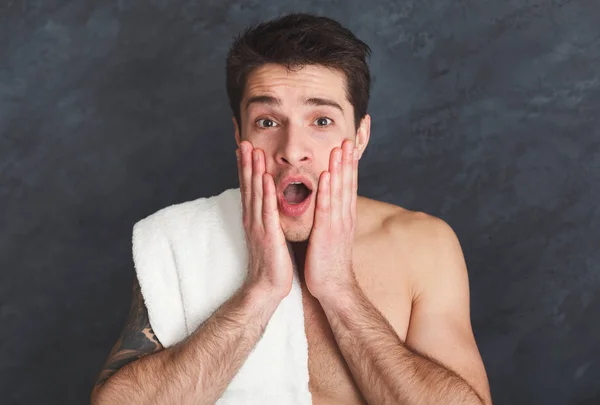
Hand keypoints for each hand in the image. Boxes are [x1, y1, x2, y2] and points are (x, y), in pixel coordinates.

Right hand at [236, 141, 293, 299]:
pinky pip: (267, 210)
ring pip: (255, 193)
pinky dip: (265, 192)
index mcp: (253, 219)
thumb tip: (267, 206)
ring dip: (253, 171)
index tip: (244, 150)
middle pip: (248, 186)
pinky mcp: (268, 235)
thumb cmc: (270, 264)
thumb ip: (266, 220)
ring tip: (252, 150)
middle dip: (246, 163)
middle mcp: (253, 219)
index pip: (248, 189)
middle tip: (243, 141)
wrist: (266, 287)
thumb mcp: (268, 236)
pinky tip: (265, 177)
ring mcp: (258, 226)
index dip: (245, 168)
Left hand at [304, 139, 358, 301]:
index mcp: (344, 216)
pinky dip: (328, 191)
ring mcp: (338, 225)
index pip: (348, 185)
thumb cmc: (328, 261)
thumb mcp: (332, 233)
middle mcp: (344, 217)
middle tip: (349, 137)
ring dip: (340, 169)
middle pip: (348, 183)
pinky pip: (327, 209)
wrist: (333, 286)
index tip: (349, 145)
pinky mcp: (327, 234)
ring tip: (340, 148)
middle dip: (348, 160)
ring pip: (340, 192)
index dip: (349, 164)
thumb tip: (329, 202)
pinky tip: (328, 176)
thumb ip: (332, 216)